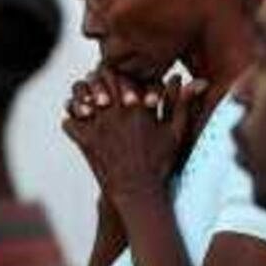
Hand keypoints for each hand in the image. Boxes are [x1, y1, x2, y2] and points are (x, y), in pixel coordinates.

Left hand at [63, 70, 206, 202]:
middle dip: (98, 79)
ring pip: (80, 96)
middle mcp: (115, 112)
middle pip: (98, 79)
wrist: (140, 192)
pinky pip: (68, 122)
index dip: (116, 73)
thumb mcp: (176, 132)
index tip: (117, 78)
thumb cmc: (161, 162)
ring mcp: (98, 126)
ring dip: (82, 96)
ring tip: (88, 100)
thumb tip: (197, 80)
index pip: (120, 73)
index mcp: (137, 106)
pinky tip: (80, 121)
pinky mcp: (85, 142)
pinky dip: (72, 120)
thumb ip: (182, 104)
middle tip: (99, 84)